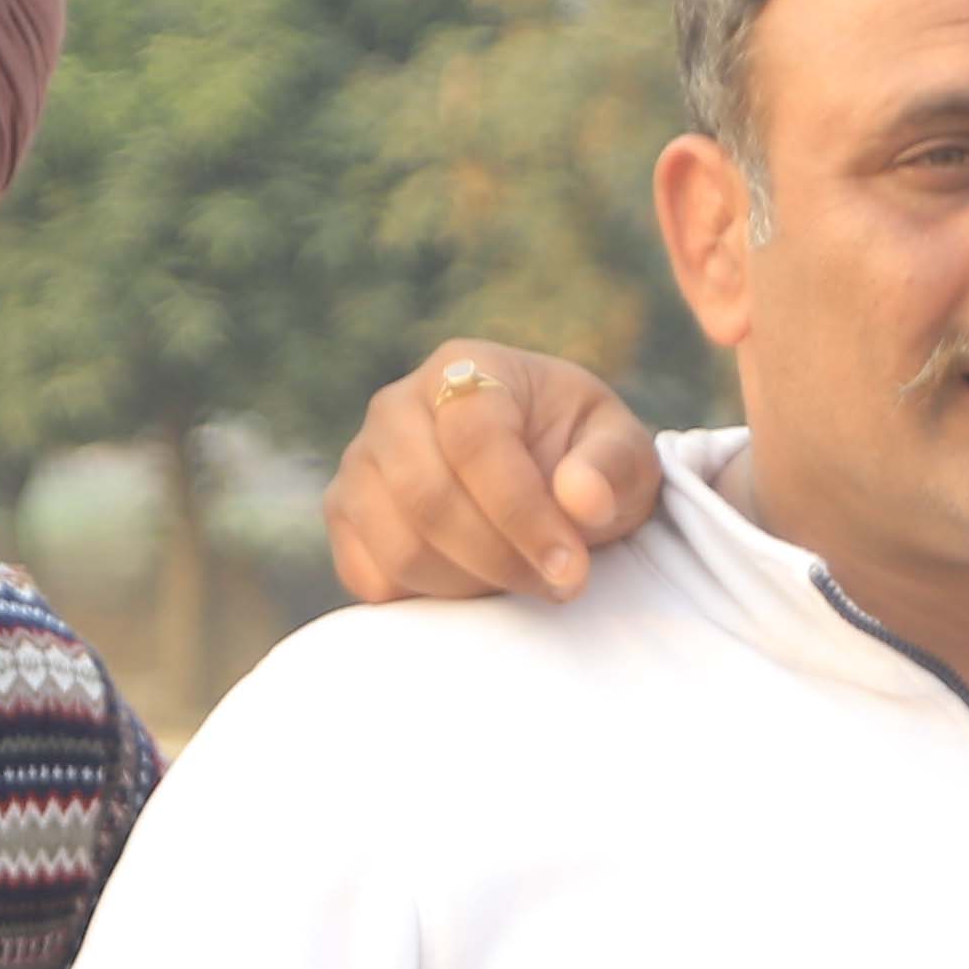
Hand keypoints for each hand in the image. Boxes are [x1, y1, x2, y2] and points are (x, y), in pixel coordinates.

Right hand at [326, 344, 661, 603]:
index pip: (475, 441)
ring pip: (400, 546)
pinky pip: (371, 577)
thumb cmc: (584, 460)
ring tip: (524, 581)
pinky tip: (478, 584)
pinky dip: (429, 599)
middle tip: (559, 585)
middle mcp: (397, 407)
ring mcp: (360, 462)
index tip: (572, 569)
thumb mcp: (624, 452)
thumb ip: (612, 467)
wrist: (542, 479)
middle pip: (428, 498)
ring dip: (472, 585)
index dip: (524, 513)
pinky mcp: (345, 516)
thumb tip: (581, 498)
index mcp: (466, 369)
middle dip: (501, 558)